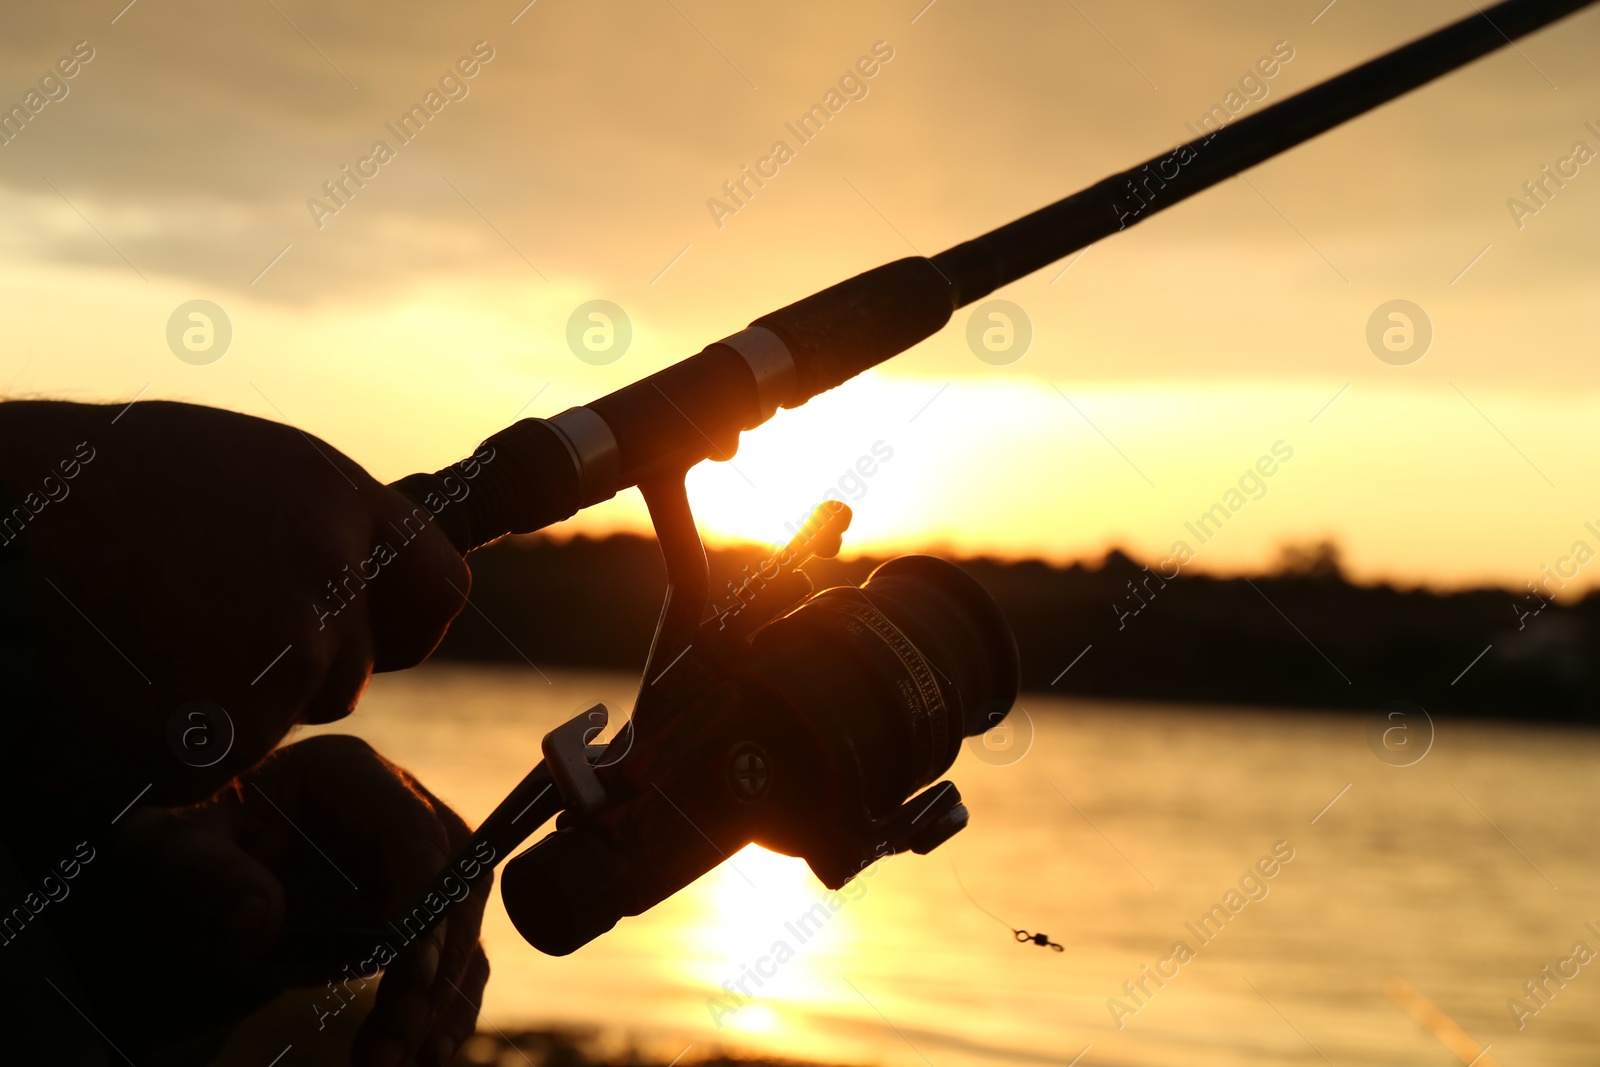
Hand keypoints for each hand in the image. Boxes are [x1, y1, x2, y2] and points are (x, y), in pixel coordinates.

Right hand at [0, 399, 470, 809]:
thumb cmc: (62, 498)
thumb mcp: (211, 467)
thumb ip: (302, 519)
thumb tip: (363, 563)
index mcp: (326, 490)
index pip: (437, 586)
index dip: (392, 621)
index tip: (350, 632)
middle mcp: (327, 560)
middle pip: (357, 666)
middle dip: (296, 675)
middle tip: (189, 638)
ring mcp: (285, 642)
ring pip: (287, 719)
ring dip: (226, 711)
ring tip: (131, 649)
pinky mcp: (230, 721)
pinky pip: (218, 762)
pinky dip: (168, 751)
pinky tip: (109, 695)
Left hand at [103, 735, 490, 1065]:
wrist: (191, 886)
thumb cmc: (185, 852)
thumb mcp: (171, 853)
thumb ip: (205, 875)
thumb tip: (258, 921)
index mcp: (350, 777)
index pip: (413, 829)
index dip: (423, 892)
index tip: (412, 962)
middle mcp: (401, 814)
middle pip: (454, 885)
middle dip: (435, 964)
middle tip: (396, 1034)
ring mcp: (414, 868)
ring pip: (459, 931)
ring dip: (439, 999)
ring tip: (392, 1060)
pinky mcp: (415, 919)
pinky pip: (451, 962)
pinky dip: (446, 1009)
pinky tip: (427, 1054)